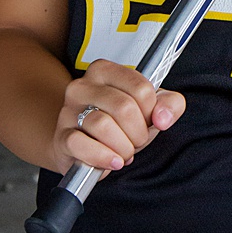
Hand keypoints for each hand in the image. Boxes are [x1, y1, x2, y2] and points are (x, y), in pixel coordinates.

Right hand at [50, 59, 185, 175]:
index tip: (146, 121)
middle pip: (124, 107)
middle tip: (135, 141)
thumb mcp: (149, 108)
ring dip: (123, 147)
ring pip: (103, 125)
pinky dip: (103, 157)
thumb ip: (169, 104)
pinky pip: (82, 145)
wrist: (83, 145)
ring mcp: (69, 111)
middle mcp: (83, 86)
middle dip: (138, 132)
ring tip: (123, 152)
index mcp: (105, 71)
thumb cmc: (118, 123)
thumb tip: (163, 117)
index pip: (141, 88)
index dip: (151, 112)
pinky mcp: (62, 137)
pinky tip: (112, 161)